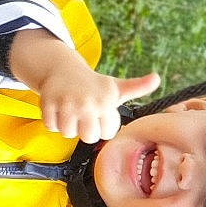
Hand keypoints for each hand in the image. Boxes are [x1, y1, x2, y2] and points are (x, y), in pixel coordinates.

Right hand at [9, 29, 158, 141]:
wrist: (63, 69)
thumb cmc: (93, 84)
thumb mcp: (116, 86)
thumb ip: (138, 86)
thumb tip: (157, 78)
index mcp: (106, 101)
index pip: (106, 134)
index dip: (102, 127)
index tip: (99, 115)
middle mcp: (87, 102)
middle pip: (88, 137)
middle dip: (85, 130)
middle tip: (84, 116)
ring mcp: (66, 103)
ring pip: (68, 133)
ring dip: (68, 126)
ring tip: (71, 112)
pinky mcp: (48, 103)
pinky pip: (51, 127)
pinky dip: (52, 122)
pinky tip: (58, 110)